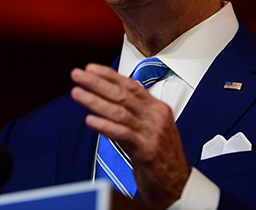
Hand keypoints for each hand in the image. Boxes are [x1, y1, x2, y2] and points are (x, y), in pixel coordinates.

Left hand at [70, 64, 189, 208]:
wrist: (178, 186)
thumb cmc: (162, 158)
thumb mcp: (153, 128)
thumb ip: (136, 111)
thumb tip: (114, 94)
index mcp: (158, 109)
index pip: (131, 85)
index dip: (109, 75)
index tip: (91, 69)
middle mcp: (156, 117)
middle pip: (122, 94)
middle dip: (97, 83)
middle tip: (78, 75)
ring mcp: (153, 134)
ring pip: (119, 112)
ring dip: (95, 101)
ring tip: (77, 93)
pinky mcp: (147, 151)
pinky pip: (122, 134)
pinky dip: (105, 126)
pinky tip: (90, 120)